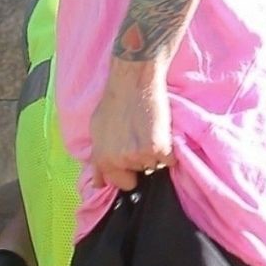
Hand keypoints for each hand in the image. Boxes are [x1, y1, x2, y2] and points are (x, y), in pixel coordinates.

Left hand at [90, 58, 173, 193]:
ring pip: (154, 166)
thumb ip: (98, 158)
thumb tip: (99, 182)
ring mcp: (140, 156)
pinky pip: (170, 160)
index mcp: (103, 159)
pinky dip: (169, 150)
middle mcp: (119, 161)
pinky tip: (160, 132)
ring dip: (154, 154)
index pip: (119, 183)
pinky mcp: (159, 149)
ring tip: (148, 131)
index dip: (127, 173)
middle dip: (140, 164)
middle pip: (139, 176)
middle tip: (140, 141)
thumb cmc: (114, 103)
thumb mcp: (96, 132)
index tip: (130, 163)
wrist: (133, 82)